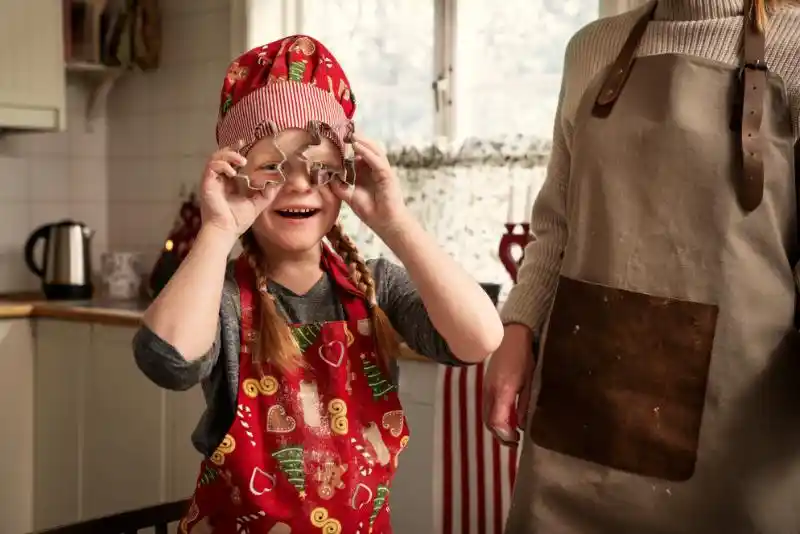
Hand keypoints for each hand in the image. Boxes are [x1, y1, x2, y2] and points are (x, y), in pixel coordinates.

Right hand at [199, 145, 270, 236]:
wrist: (226, 231)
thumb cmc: (237, 220)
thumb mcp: (257, 203)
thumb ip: (267, 193)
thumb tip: (280, 182)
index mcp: (229, 182)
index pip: (230, 161)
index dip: (236, 150)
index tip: (245, 143)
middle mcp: (219, 179)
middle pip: (221, 155)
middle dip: (232, 148)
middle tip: (242, 144)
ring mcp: (212, 181)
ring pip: (215, 157)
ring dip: (229, 155)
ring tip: (242, 160)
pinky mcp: (207, 183)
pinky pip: (212, 167)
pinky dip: (222, 165)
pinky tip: (232, 172)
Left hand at [331, 133, 406, 234]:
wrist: (386, 224)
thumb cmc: (371, 212)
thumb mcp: (350, 197)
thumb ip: (339, 187)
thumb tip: (326, 178)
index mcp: (368, 172)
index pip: (359, 153)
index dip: (350, 144)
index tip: (337, 137)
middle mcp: (376, 168)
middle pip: (367, 148)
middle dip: (356, 139)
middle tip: (342, 130)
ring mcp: (383, 171)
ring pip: (373, 150)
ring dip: (362, 141)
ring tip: (349, 134)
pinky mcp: (387, 175)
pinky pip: (377, 160)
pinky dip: (366, 152)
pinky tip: (356, 146)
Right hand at [483, 323, 535, 445]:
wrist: (512, 335)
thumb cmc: (524, 356)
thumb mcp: (530, 381)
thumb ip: (525, 405)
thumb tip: (523, 424)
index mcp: (503, 391)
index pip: (497, 422)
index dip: (505, 436)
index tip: (516, 441)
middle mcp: (491, 391)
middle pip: (488, 422)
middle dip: (500, 436)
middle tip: (514, 441)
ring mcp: (486, 387)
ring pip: (485, 415)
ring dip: (496, 427)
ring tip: (510, 432)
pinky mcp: (486, 384)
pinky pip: (486, 406)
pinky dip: (493, 416)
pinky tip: (505, 418)